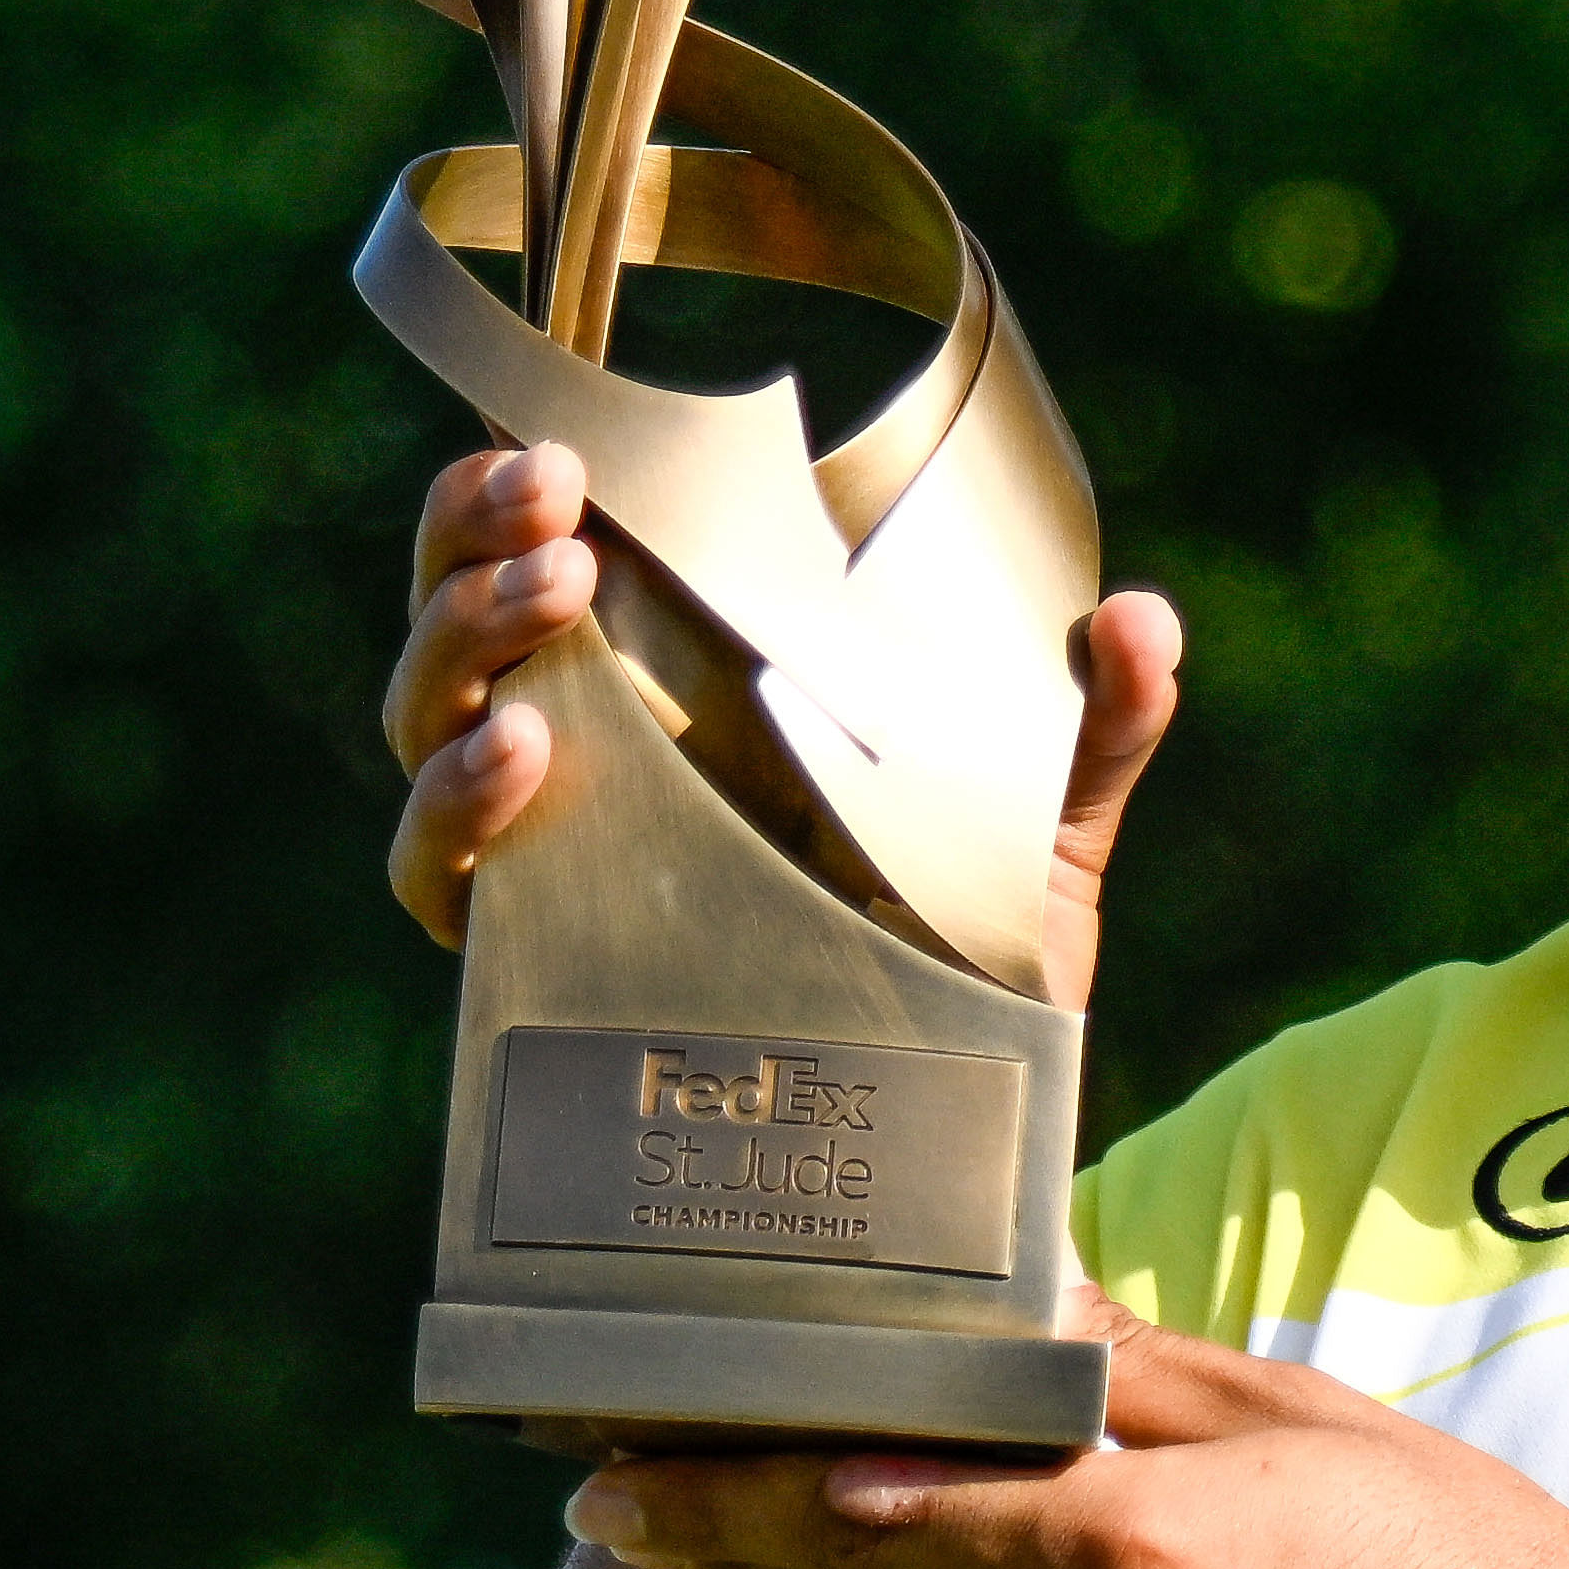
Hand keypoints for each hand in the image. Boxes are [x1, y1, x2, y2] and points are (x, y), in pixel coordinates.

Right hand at [380, 440, 1185, 977]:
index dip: (508, 495)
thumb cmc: (978, 941)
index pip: (546, 559)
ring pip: (429, 728)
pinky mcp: (535, 961)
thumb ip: (1095, 720)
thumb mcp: (1044, 819)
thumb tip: (1139, 620)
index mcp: (678, 684)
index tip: (562, 452)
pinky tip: (518, 755)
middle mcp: (591, 756)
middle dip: (475, 548)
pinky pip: (441, 881)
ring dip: (464, 647)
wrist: (967, 1116)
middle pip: (460, 622)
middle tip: (552, 509)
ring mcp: (553, 855)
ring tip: (551, 601)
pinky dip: (453, 814)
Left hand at [560, 1309, 1568, 1568]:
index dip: (725, 1494)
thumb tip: (1010, 1302)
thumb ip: (1132, 1377)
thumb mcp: (1310, 1425)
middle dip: (755, 1547)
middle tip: (630, 1503)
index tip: (606, 1481)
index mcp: (1127, 1541)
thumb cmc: (1475, 1568)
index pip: (870, 1506)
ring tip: (887, 1547)